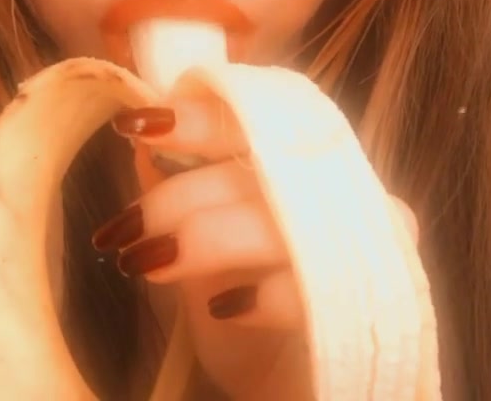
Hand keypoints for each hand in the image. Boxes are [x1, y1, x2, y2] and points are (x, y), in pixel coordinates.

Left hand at [92, 88, 419, 397]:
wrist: (288, 392)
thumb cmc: (245, 317)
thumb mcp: (198, 256)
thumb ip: (180, 200)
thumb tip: (141, 149)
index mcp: (302, 168)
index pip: (256, 120)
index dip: (196, 117)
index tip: (134, 124)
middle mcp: (343, 192)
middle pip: (257, 167)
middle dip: (177, 197)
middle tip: (124, 234)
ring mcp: (363, 243)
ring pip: (273, 218)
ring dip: (200, 239)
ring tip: (147, 265)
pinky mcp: (366, 299)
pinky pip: (307, 284)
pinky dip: (257, 294)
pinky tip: (222, 307)